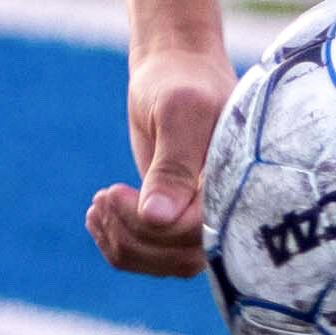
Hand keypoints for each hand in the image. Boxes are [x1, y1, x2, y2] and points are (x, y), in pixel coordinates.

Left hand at [88, 42, 230, 278]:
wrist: (174, 70)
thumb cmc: (181, 82)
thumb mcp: (178, 113)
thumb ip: (172, 165)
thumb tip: (158, 218)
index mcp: (238, 187)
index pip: (196, 236)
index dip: (151, 226)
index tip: (113, 190)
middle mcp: (226, 210)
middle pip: (179, 260)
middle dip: (131, 236)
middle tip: (102, 196)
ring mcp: (201, 218)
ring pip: (163, 264)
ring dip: (120, 242)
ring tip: (97, 204)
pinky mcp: (177, 219)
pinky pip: (150, 256)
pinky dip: (118, 243)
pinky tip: (100, 215)